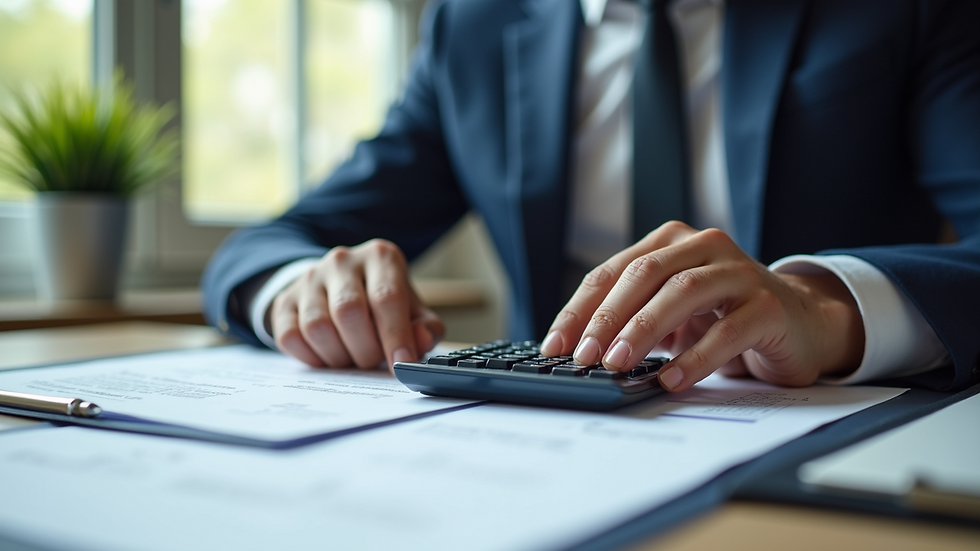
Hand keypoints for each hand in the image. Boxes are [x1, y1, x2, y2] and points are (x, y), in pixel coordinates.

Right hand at [269, 239, 444, 368]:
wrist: (338, 287)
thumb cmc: (382, 302)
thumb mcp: (412, 310)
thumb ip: (425, 328)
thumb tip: (421, 343)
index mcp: (380, 257)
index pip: (386, 297)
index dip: (395, 336)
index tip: (401, 364)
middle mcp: (342, 261)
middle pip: (349, 312)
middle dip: (364, 349)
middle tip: (373, 361)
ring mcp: (310, 278)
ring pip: (318, 327)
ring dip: (338, 356)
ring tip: (351, 357)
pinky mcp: (285, 300)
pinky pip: (290, 338)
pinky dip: (312, 357)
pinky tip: (328, 355)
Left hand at [539, 221, 863, 390]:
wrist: (801, 323)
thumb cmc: (723, 316)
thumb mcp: (670, 312)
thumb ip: (631, 318)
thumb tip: (577, 352)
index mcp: (671, 242)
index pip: (613, 271)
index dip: (580, 309)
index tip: (555, 345)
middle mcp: (704, 246)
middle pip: (644, 274)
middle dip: (607, 317)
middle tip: (585, 357)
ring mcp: (739, 271)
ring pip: (683, 292)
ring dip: (644, 330)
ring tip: (618, 364)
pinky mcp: (768, 304)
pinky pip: (727, 329)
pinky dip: (695, 356)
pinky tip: (672, 379)